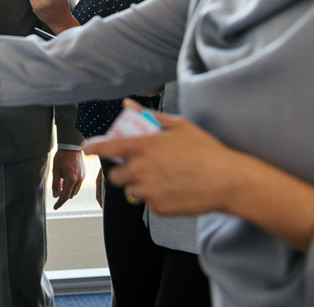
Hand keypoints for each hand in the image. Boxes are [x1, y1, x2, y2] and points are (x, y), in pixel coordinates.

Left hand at [52, 149, 84, 209]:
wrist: (72, 145)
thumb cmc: (63, 156)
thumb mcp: (55, 170)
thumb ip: (55, 184)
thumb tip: (55, 195)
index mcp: (71, 180)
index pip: (65, 196)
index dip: (59, 203)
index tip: (55, 207)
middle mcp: (78, 180)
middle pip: (70, 194)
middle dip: (63, 195)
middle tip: (56, 192)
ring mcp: (82, 177)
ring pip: (75, 191)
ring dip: (68, 191)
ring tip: (61, 184)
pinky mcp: (83, 174)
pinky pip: (78, 185)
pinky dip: (72, 186)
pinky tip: (66, 179)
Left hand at [84, 99, 239, 216]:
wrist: (227, 181)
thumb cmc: (205, 149)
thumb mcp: (179, 126)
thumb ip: (149, 116)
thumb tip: (128, 105)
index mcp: (143, 147)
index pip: (107, 148)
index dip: (93, 147)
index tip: (87, 149)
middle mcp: (141, 171)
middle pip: (115, 175)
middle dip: (123, 171)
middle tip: (139, 165)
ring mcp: (148, 191)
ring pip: (132, 190)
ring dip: (140, 184)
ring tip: (163, 177)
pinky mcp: (158, 209)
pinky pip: (148, 202)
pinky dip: (156, 196)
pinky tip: (174, 188)